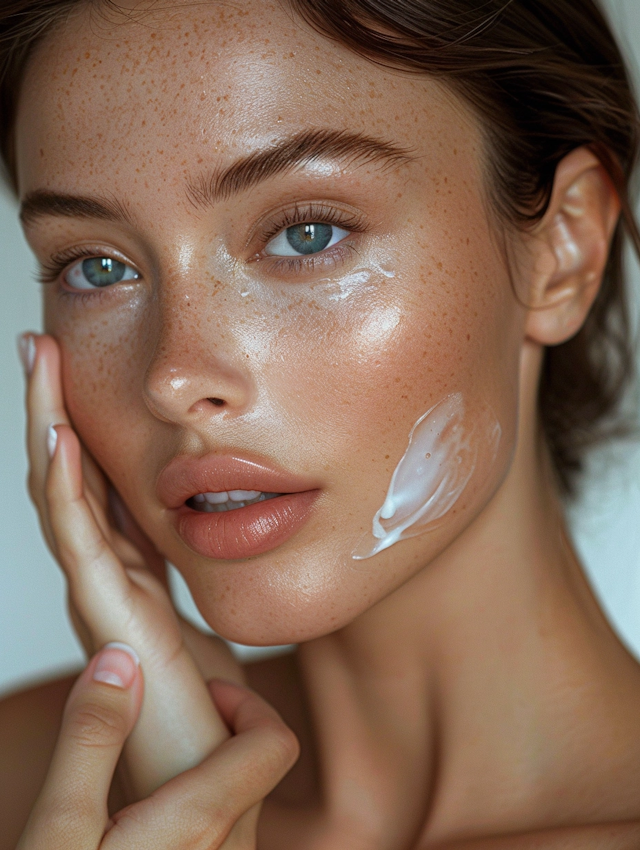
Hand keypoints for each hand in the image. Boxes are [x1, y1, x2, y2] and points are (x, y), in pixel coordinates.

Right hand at [18, 645, 297, 849]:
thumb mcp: (56, 827)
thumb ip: (92, 737)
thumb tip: (120, 660)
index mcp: (200, 827)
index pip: (275, 743)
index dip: (247, 703)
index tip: (205, 696)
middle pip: (259, 772)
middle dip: (223, 736)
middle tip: (167, 729)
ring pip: (243, 812)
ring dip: (211, 778)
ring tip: (151, 777)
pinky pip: (225, 846)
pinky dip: (202, 818)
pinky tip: (145, 825)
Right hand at [21, 333, 231, 797]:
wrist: (206, 775)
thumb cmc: (206, 703)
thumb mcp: (202, 619)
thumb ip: (189, 577)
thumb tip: (207, 533)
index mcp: (126, 572)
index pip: (91, 485)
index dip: (76, 425)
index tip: (70, 369)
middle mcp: (102, 577)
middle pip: (65, 478)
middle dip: (49, 409)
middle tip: (36, 347)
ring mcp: (99, 595)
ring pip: (60, 496)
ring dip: (47, 426)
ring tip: (37, 365)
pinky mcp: (108, 617)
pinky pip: (80, 538)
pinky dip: (65, 486)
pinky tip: (60, 436)